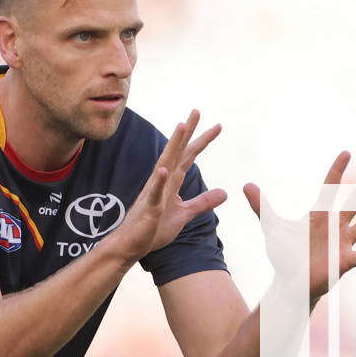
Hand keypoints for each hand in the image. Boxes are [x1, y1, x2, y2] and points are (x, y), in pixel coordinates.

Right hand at [107, 110, 226, 263]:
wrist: (131, 245)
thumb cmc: (154, 228)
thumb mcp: (184, 214)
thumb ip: (202, 202)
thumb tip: (224, 192)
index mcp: (172, 181)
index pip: (189, 156)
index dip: (202, 141)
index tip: (216, 126)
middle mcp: (163, 181)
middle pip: (178, 152)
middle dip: (187, 132)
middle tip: (197, 111)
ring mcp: (155, 192)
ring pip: (166, 164)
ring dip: (173, 146)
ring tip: (181, 127)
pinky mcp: (150, 208)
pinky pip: (155, 193)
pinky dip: (160, 181)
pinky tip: (164, 170)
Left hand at [243, 151, 355, 299]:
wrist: (291, 283)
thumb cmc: (285, 255)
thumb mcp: (272, 228)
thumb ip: (261, 206)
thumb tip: (245, 185)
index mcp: (319, 215)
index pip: (330, 187)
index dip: (337, 170)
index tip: (347, 153)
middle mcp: (335, 226)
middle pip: (354, 201)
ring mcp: (342, 243)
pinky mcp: (345, 261)